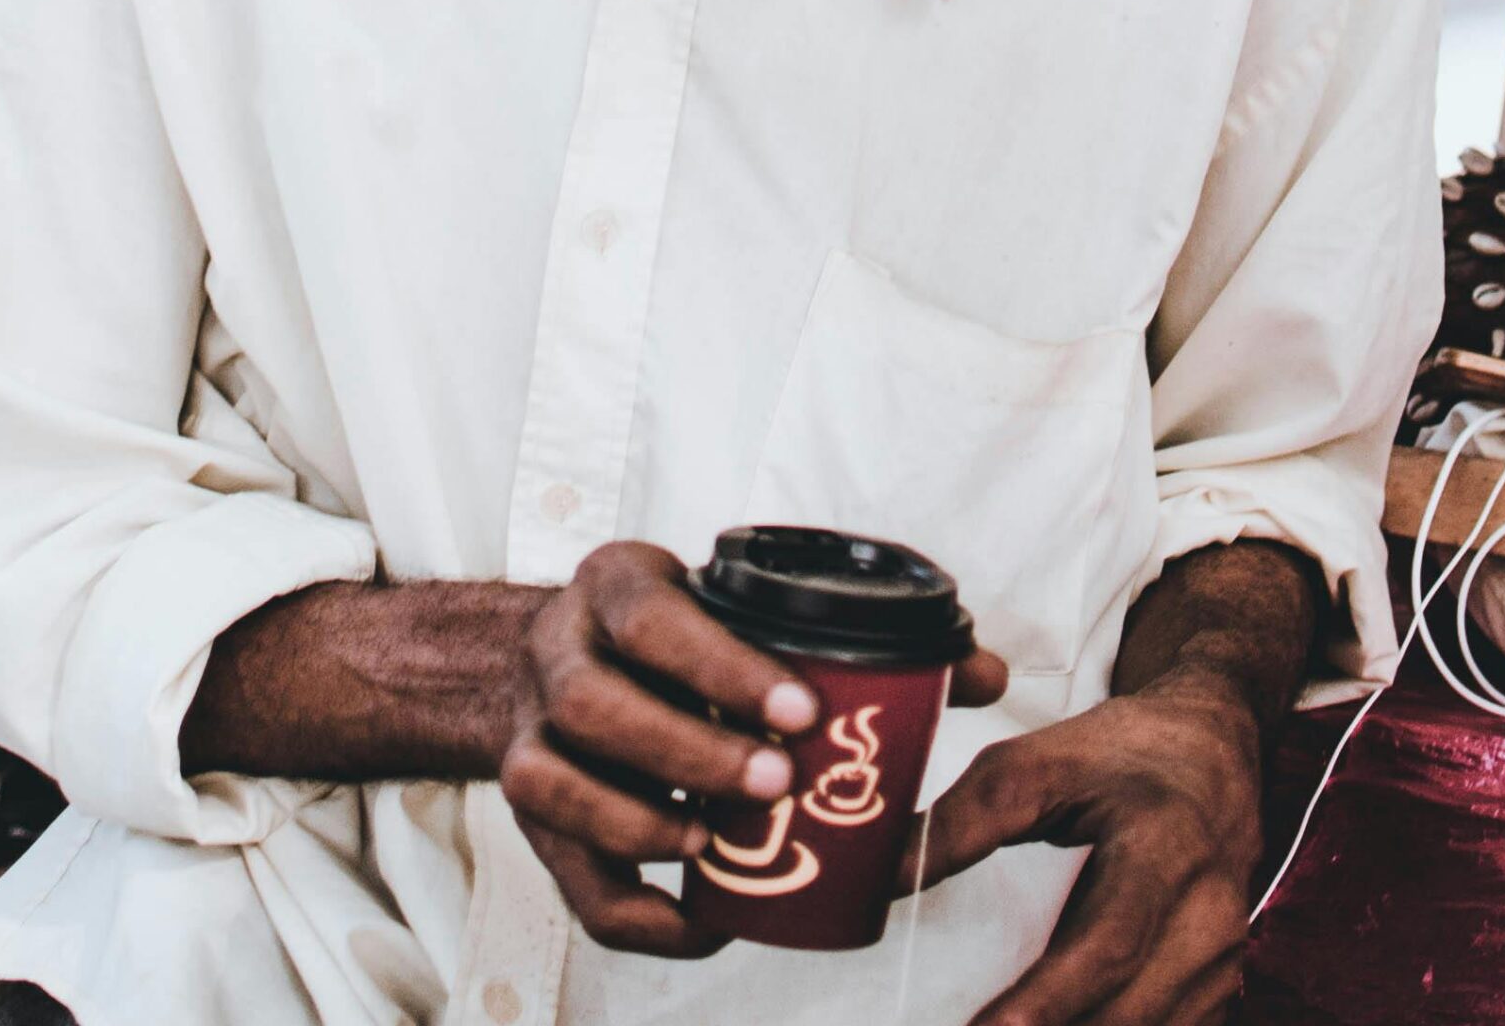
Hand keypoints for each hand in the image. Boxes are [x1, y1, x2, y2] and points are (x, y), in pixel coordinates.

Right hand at [499, 540, 818, 957]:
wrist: (570, 647)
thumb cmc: (674, 630)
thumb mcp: (732, 599)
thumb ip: (844, 635)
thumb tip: (975, 675)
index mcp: (615, 583)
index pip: (653, 618)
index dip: (724, 669)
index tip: (802, 712)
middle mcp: (557, 648)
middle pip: (590, 702)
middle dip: (687, 751)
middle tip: (776, 782)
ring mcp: (528, 728)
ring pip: (547, 781)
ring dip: (639, 822)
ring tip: (715, 844)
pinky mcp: (529, 806)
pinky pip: (565, 873)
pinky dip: (635, 910)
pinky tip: (702, 920)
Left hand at [901, 679, 1264, 1025]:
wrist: (1215, 752)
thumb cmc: (1121, 755)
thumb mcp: (1038, 763)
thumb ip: (964, 822)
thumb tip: (887, 880)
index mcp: (1164, 849)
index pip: (1106, 944)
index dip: (1045, 1002)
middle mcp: (1207, 917)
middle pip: (1127, 1017)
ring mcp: (1223, 965)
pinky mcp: (1219, 994)